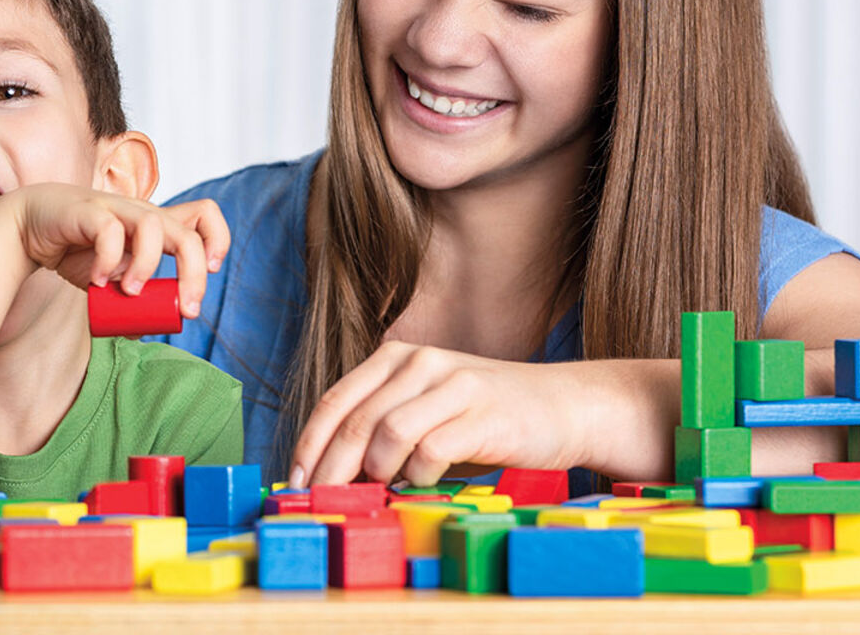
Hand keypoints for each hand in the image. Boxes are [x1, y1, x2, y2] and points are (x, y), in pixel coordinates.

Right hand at [4, 184, 228, 318]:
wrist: (28, 228)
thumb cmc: (76, 251)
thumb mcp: (112, 278)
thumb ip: (129, 300)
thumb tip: (144, 330)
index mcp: (155, 226)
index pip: (204, 214)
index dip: (217, 240)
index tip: (210, 272)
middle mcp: (142, 214)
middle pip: (188, 233)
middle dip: (194, 275)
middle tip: (185, 309)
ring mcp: (117, 210)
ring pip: (153, 227)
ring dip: (148, 267)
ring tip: (129, 291)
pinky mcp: (88, 211)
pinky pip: (109, 231)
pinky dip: (107, 261)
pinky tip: (96, 281)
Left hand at [286, 340, 586, 487]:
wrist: (563, 407)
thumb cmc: (484, 418)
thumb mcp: (427, 410)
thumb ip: (382, 429)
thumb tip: (331, 474)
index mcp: (397, 358)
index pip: (336, 400)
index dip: (310, 444)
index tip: (296, 482)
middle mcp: (421, 363)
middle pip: (356, 420)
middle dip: (331, 468)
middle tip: (325, 501)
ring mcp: (454, 385)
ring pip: (388, 432)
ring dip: (379, 470)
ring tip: (387, 486)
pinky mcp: (483, 413)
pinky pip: (431, 449)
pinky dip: (419, 474)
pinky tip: (425, 481)